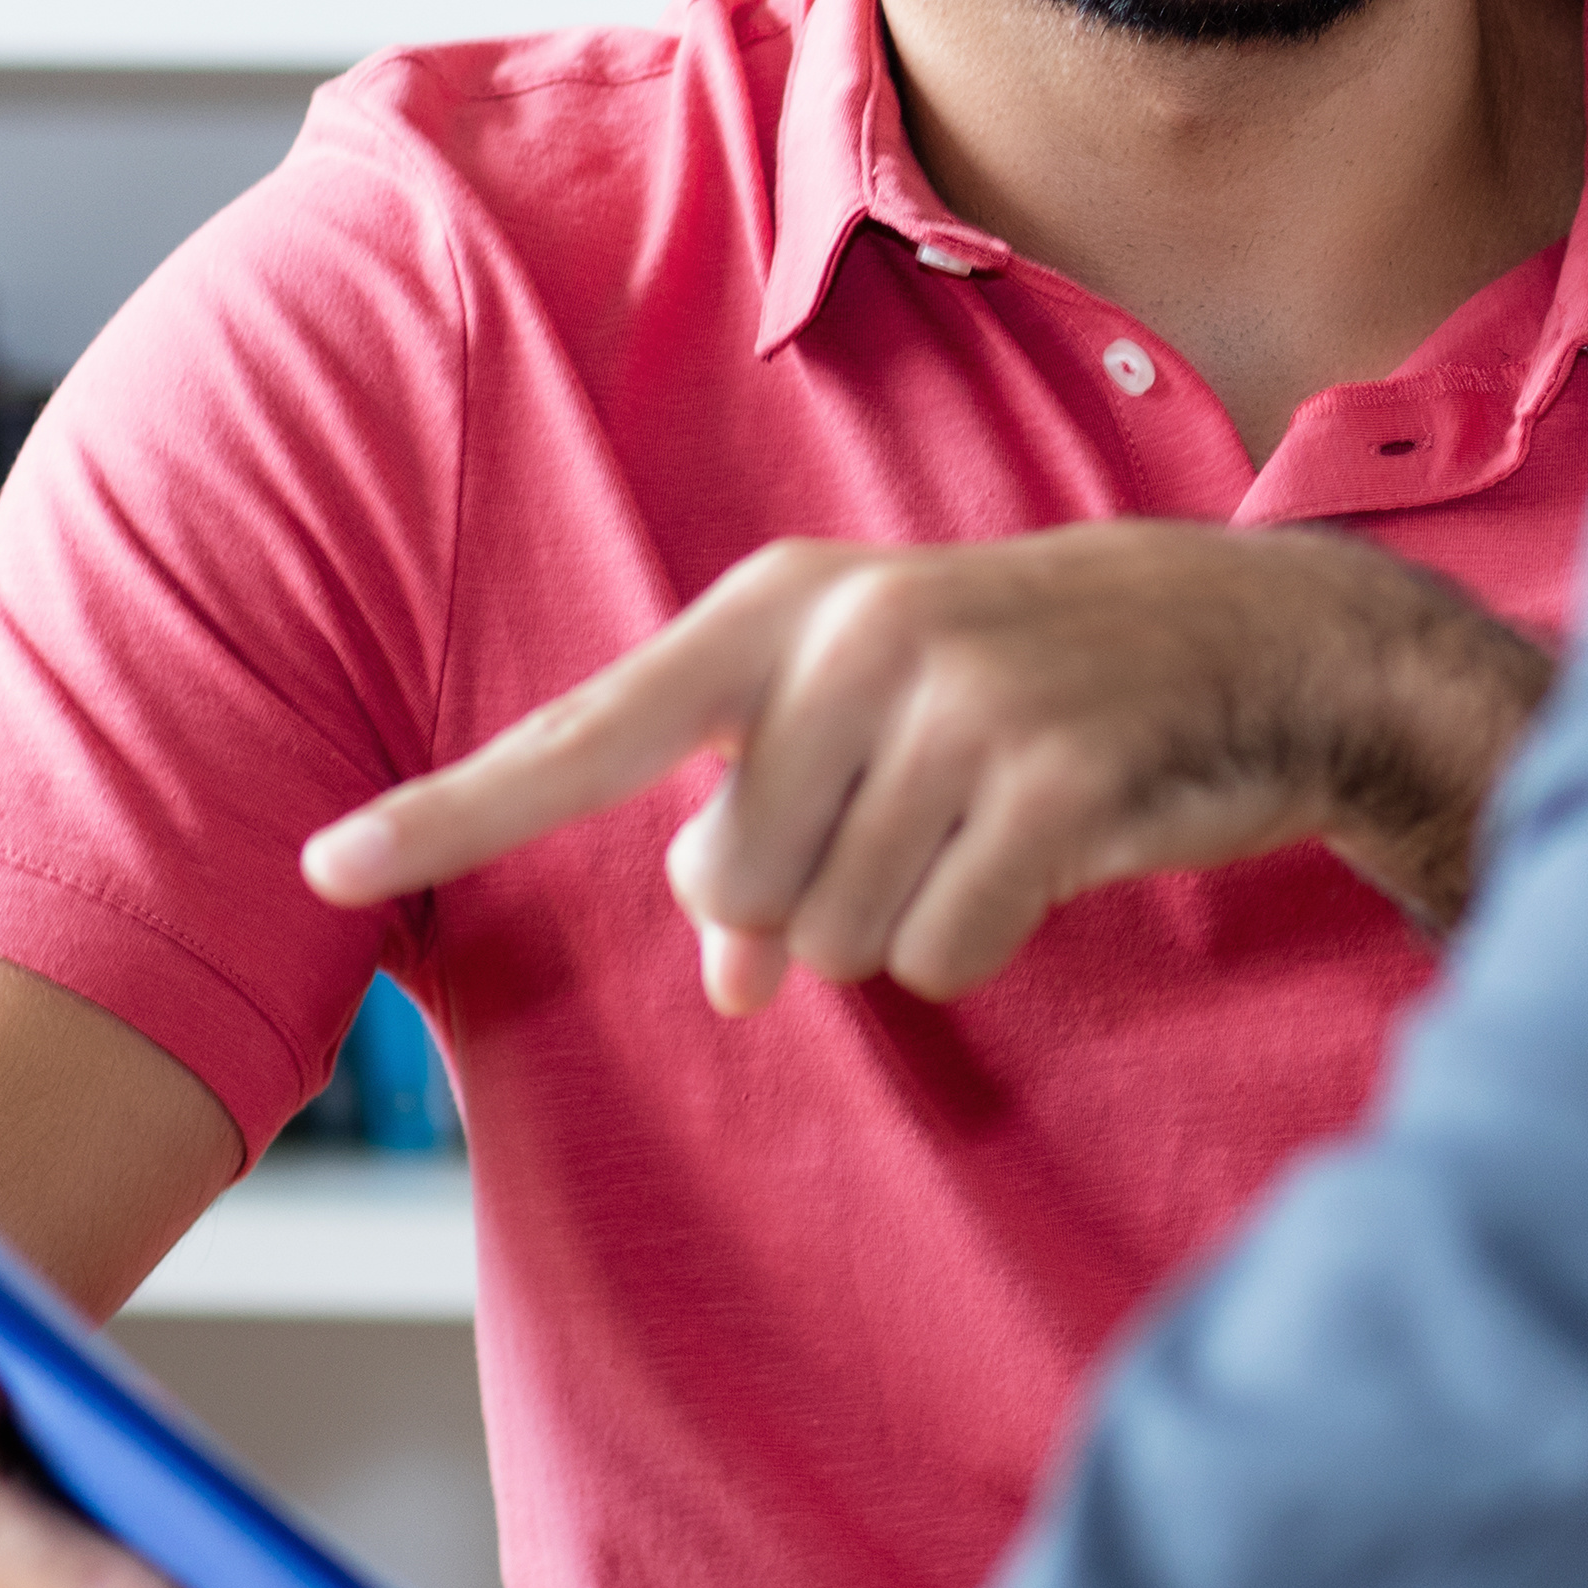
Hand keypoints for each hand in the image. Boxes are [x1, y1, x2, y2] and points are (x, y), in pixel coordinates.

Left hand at [301, 523, 1552, 1013]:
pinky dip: (992, 939)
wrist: (1265, 641)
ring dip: (917, 923)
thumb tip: (733, 975)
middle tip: (930, 830)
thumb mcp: (894, 725)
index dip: (450, 810)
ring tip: (1004, 828)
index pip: (584, 732)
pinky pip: (942, 952)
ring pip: (837, 937)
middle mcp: (845, 639)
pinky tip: (1055, 859)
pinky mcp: (1043, 776)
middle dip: (821, 908)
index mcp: (778, 612)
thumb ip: (780, 833)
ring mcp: (949, 699)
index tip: (322, 863)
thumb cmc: (1054, 688)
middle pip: (733, 891)